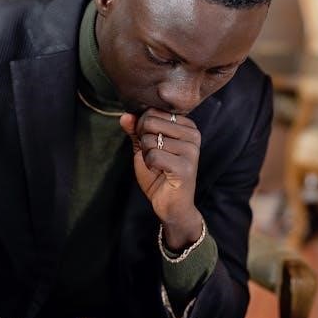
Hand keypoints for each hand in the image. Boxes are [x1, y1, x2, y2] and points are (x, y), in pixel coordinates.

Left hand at [120, 109, 202, 249]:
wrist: (171, 205)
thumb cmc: (159, 175)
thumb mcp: (144, 148)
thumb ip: (135, 131)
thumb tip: (125, 116)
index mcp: (187, 126)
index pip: (153, 112)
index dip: (142, 128)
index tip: (153, 144)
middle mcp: (193, 134)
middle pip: (150, 122)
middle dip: (143, 141)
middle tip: (154, 157)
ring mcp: (191, 150)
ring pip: (150, 140)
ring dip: (146, 155)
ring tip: (159, 166)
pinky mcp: (185, 166)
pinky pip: (153, 155)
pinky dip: (149, 165)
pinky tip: (160, 172)